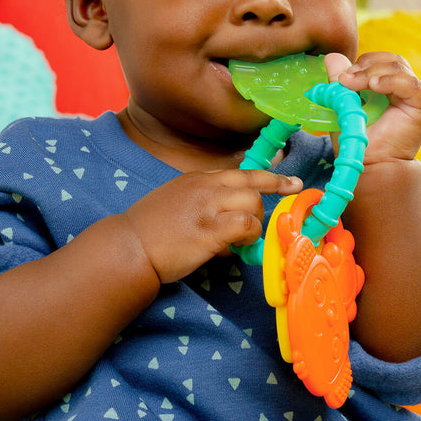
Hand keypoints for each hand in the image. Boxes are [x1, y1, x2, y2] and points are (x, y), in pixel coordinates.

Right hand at [119, 168, 301, 283]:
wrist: (127, 247)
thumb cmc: (150, 231)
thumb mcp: (177, 203)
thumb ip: (206, 207)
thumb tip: (230, 230)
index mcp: (198, 179)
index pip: (244, 173)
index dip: (272, 179)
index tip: (292, 183)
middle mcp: (205, 187)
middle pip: (254, 187)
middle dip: (260, 210)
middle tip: (250, 231)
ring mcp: (208, 207)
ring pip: (254, 205)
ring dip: (253, 226)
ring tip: (236, 242)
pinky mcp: (210, 229)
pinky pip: (246, 226)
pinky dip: (247, 238)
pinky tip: (232, 248)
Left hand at [324, 51, 420, 164]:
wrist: (374, 166)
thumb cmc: (359, 141)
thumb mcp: (344, 107)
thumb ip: (339, 83)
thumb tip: (331, 57)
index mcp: (386, 86)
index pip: (378, 61)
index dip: (360, 64)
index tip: (341, 78)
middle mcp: (402, 88)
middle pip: (390, 59)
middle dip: (365, 65)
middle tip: (346, 80)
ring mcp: (413, 95)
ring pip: (398, 67)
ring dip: (373, 71)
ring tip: (357, 84)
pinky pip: (410, 84)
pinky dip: (391, 80)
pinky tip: (375, 85)